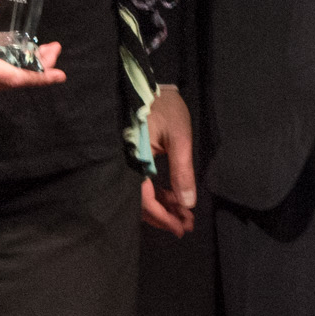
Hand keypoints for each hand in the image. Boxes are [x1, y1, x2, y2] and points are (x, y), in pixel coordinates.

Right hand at [0, 0, 63, 88]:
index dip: (38, 74)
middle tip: (53, 52)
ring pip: (1, 82)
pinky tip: (7, 58)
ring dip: (22, 69)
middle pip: (12, 81)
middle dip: (36, 69)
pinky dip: (5, 70)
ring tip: (38, 54)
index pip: (13, 77)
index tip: (57, 70)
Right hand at [140, 87, 199, 234]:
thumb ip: (182, 171)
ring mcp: (128, 164)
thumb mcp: (179, 138)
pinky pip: (144, 185)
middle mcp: (126, 166)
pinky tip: (175, 201)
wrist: (150, 86)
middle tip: (186, 226)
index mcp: (132, 160)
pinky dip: (159, 196)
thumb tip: (188, 204)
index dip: (162, 218)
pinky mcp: (133, 161)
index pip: (144, 200)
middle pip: (142, 203)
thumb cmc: (165, 108)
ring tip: (185, 217)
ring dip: (163, 209)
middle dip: (165, 217)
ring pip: (143, 196)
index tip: (181, 229)